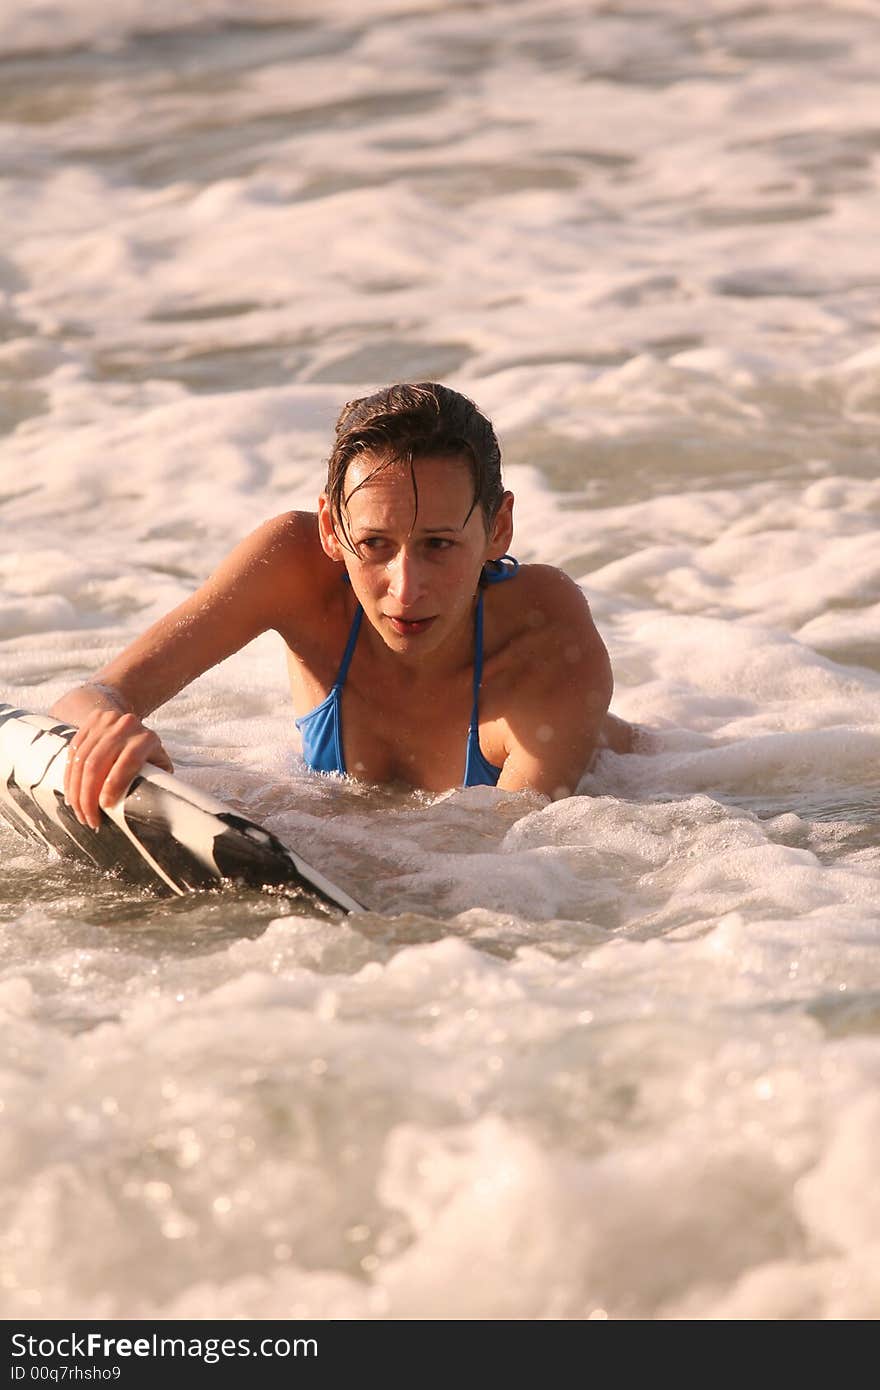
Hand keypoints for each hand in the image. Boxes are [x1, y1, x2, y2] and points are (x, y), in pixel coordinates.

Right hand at [64, 709, 173, 829]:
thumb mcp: (157, 763)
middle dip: (88, 796)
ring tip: (78, 810)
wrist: (130, 721)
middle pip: (97, 764)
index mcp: (145, 739)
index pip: (127, 761)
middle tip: (88, 818)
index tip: (105, 806)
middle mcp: (124, 727)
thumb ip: (155, 781)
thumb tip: (150, 807)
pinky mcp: (87, 724)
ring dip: (76, 790)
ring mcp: (103, 723)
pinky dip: (69, 776)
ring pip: (81, 760)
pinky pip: (72, 752)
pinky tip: (70, 793)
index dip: (114, 784)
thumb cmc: (146, 752)